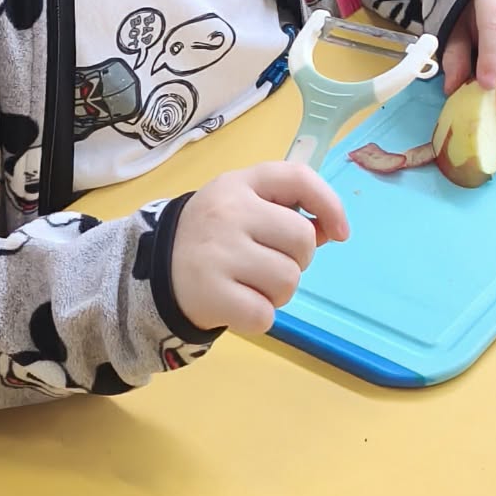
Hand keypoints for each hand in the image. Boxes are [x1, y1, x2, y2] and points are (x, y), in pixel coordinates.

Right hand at [171, 164, 349, 335]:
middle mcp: (228, 213)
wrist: (156, 270)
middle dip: (297, 260)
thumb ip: (288, 210)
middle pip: (302, 241)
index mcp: (239, 184)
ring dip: (278, 292)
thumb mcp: (245, 207)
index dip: (330, 204)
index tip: (339, 233)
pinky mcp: (211, 294)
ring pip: (288, 281)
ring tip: (251, 284)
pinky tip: (238, 304)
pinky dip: (258, 317)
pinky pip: (265, 314)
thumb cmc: (216, 236)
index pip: (298, 178)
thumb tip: (333, 230)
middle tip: (268, 263)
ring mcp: (217, 254)